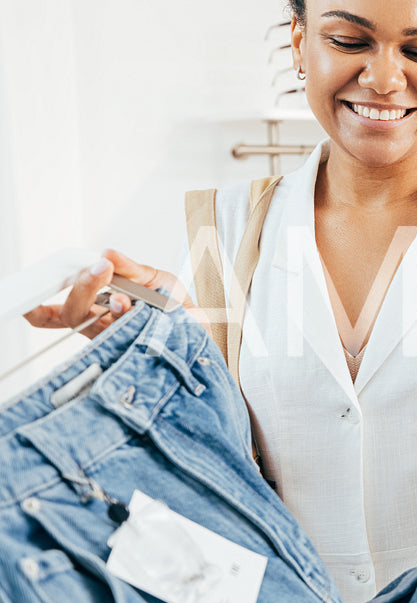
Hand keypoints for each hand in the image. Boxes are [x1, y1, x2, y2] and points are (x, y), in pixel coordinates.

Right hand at [23, 250, 193, 339]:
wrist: (202, 325)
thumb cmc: (173, 304)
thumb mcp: (153, 278)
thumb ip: (129, 267)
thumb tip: (107, 254)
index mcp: (95, 308)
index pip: (56, 313)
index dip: (38, 311)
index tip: (28, 304)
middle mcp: (99, 327)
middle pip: (74, 314)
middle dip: (84, 288)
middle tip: (101, 269)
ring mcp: (115, 340)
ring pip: (97, 327)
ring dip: (108, 306)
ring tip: (124, 295)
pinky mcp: (135, 348)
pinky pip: (124, 336)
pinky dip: (129, 319)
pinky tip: (135, 309)